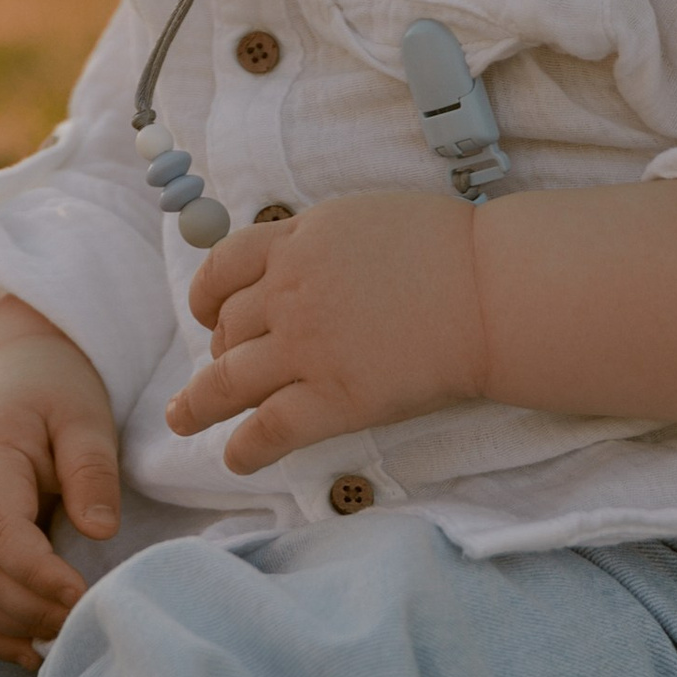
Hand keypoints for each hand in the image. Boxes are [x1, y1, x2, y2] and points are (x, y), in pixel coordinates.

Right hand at [0, 297, 120, 665]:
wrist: (9, 372)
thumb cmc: (53, 393)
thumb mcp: (85, 416)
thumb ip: (92, 470)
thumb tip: (100, 531)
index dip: (35, 572)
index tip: (81, 594)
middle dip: (28, 606)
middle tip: (83, 621)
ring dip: (8, 623)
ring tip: (63, 637)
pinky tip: (29, 651)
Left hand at [167, 193, 487, 474]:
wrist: (494, 291)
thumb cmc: (450, 251)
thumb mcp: (366, 217)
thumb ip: (320, 240)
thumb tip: (296, 258)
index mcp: (299, 242)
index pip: (225, 267)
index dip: (207, 295)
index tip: (206, 313)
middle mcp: (291, 292)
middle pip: (228, 328)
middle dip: (217, 352)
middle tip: (219, 372)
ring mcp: (308, 347)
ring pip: (228, 380)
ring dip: (199, 404)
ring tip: (182, 420)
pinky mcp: (334, 399)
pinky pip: (270, 429)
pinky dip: (245, 449)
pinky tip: (237, 459)